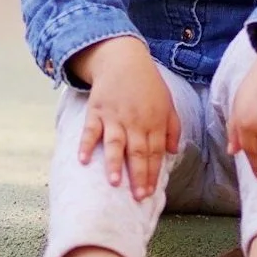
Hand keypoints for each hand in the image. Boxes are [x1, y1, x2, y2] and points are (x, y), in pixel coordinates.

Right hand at [74, 37, 179, 200]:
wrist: (124, 60)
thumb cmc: (148, 84)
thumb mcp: (168, 103)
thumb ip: (172, 128)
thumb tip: (173, 152)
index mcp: (154, 122)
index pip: (155, 152)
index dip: (152, 173)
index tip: (149, 193)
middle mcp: (135, 122)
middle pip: (138, 152)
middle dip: (139, 176)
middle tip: (138, 196)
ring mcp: (115, 117)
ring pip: (115, 143)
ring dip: (114, 163)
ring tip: (114, 183)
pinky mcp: (96, 111)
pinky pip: (90, 130)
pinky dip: (85, 145)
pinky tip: (83, 160)